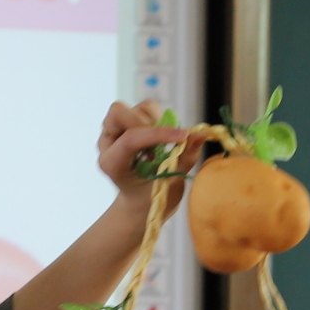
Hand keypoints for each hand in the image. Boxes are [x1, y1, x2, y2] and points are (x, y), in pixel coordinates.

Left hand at [95, 99, 176, 221]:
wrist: (138, 201)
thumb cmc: (152, 198)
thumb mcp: (170, 185)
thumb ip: (185, 158)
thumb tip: (202, 133)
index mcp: (112, 164)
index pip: (130, 139)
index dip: (158, 134)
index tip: (183, 136)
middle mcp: (107, 144)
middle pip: (118, 113)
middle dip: (146, 123)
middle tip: (163, 143)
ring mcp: (113, 132)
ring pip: (132, 108)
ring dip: (154, 120)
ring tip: (161, 144)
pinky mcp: (125, 124)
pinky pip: (142, 109)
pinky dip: (157, 117)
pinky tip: (159, 139)